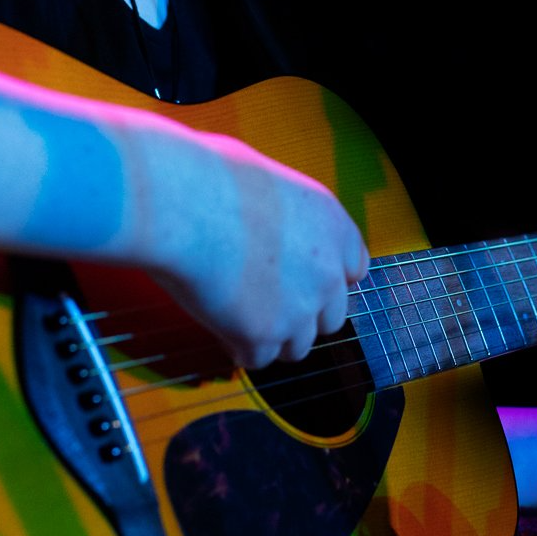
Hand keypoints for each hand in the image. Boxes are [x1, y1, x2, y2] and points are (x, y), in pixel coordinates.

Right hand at [139, 123, 369, 370]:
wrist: (182, 202)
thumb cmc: (212, 177)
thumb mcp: (270, 181)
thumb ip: (288, 216)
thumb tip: (272, 223)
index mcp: (334, 225)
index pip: (354, 270)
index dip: (325, 279)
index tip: (302, 280)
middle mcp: (327, 271)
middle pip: (331, 317)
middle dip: (301, 315)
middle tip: (264, 301)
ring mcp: (299, 308)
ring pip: (297, 346)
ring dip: (271, 335)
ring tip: (235, 312)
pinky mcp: (264, 334)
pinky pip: (257, 358)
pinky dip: (237, 346)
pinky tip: (217, 321)